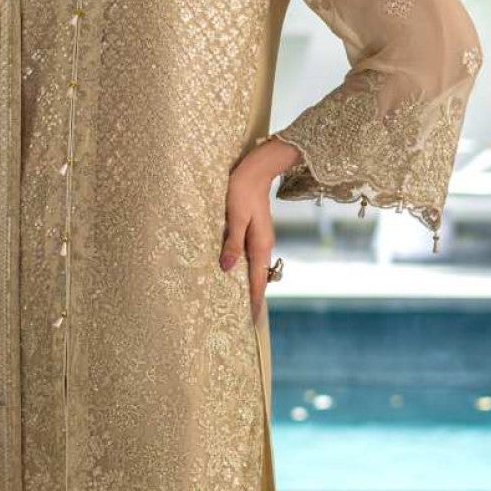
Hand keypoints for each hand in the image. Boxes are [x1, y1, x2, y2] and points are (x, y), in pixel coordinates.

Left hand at [221, 147, 282, 324]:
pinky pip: (252, 259)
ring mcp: (260, 240)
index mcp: (260, 245)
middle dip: (252, 298)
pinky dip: (246, 271)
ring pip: (255, 269)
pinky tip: (236, 274)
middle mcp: (263, 245)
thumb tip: (226, 269)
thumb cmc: (242, 190)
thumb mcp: (235, 217)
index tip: (250, 321)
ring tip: (239, 302)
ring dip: (248, 285)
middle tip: (243, 319)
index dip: (253, 302)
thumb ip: (231, 243)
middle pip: (258, 279)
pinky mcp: (255, 233)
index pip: (257, 282)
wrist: (256, 169)